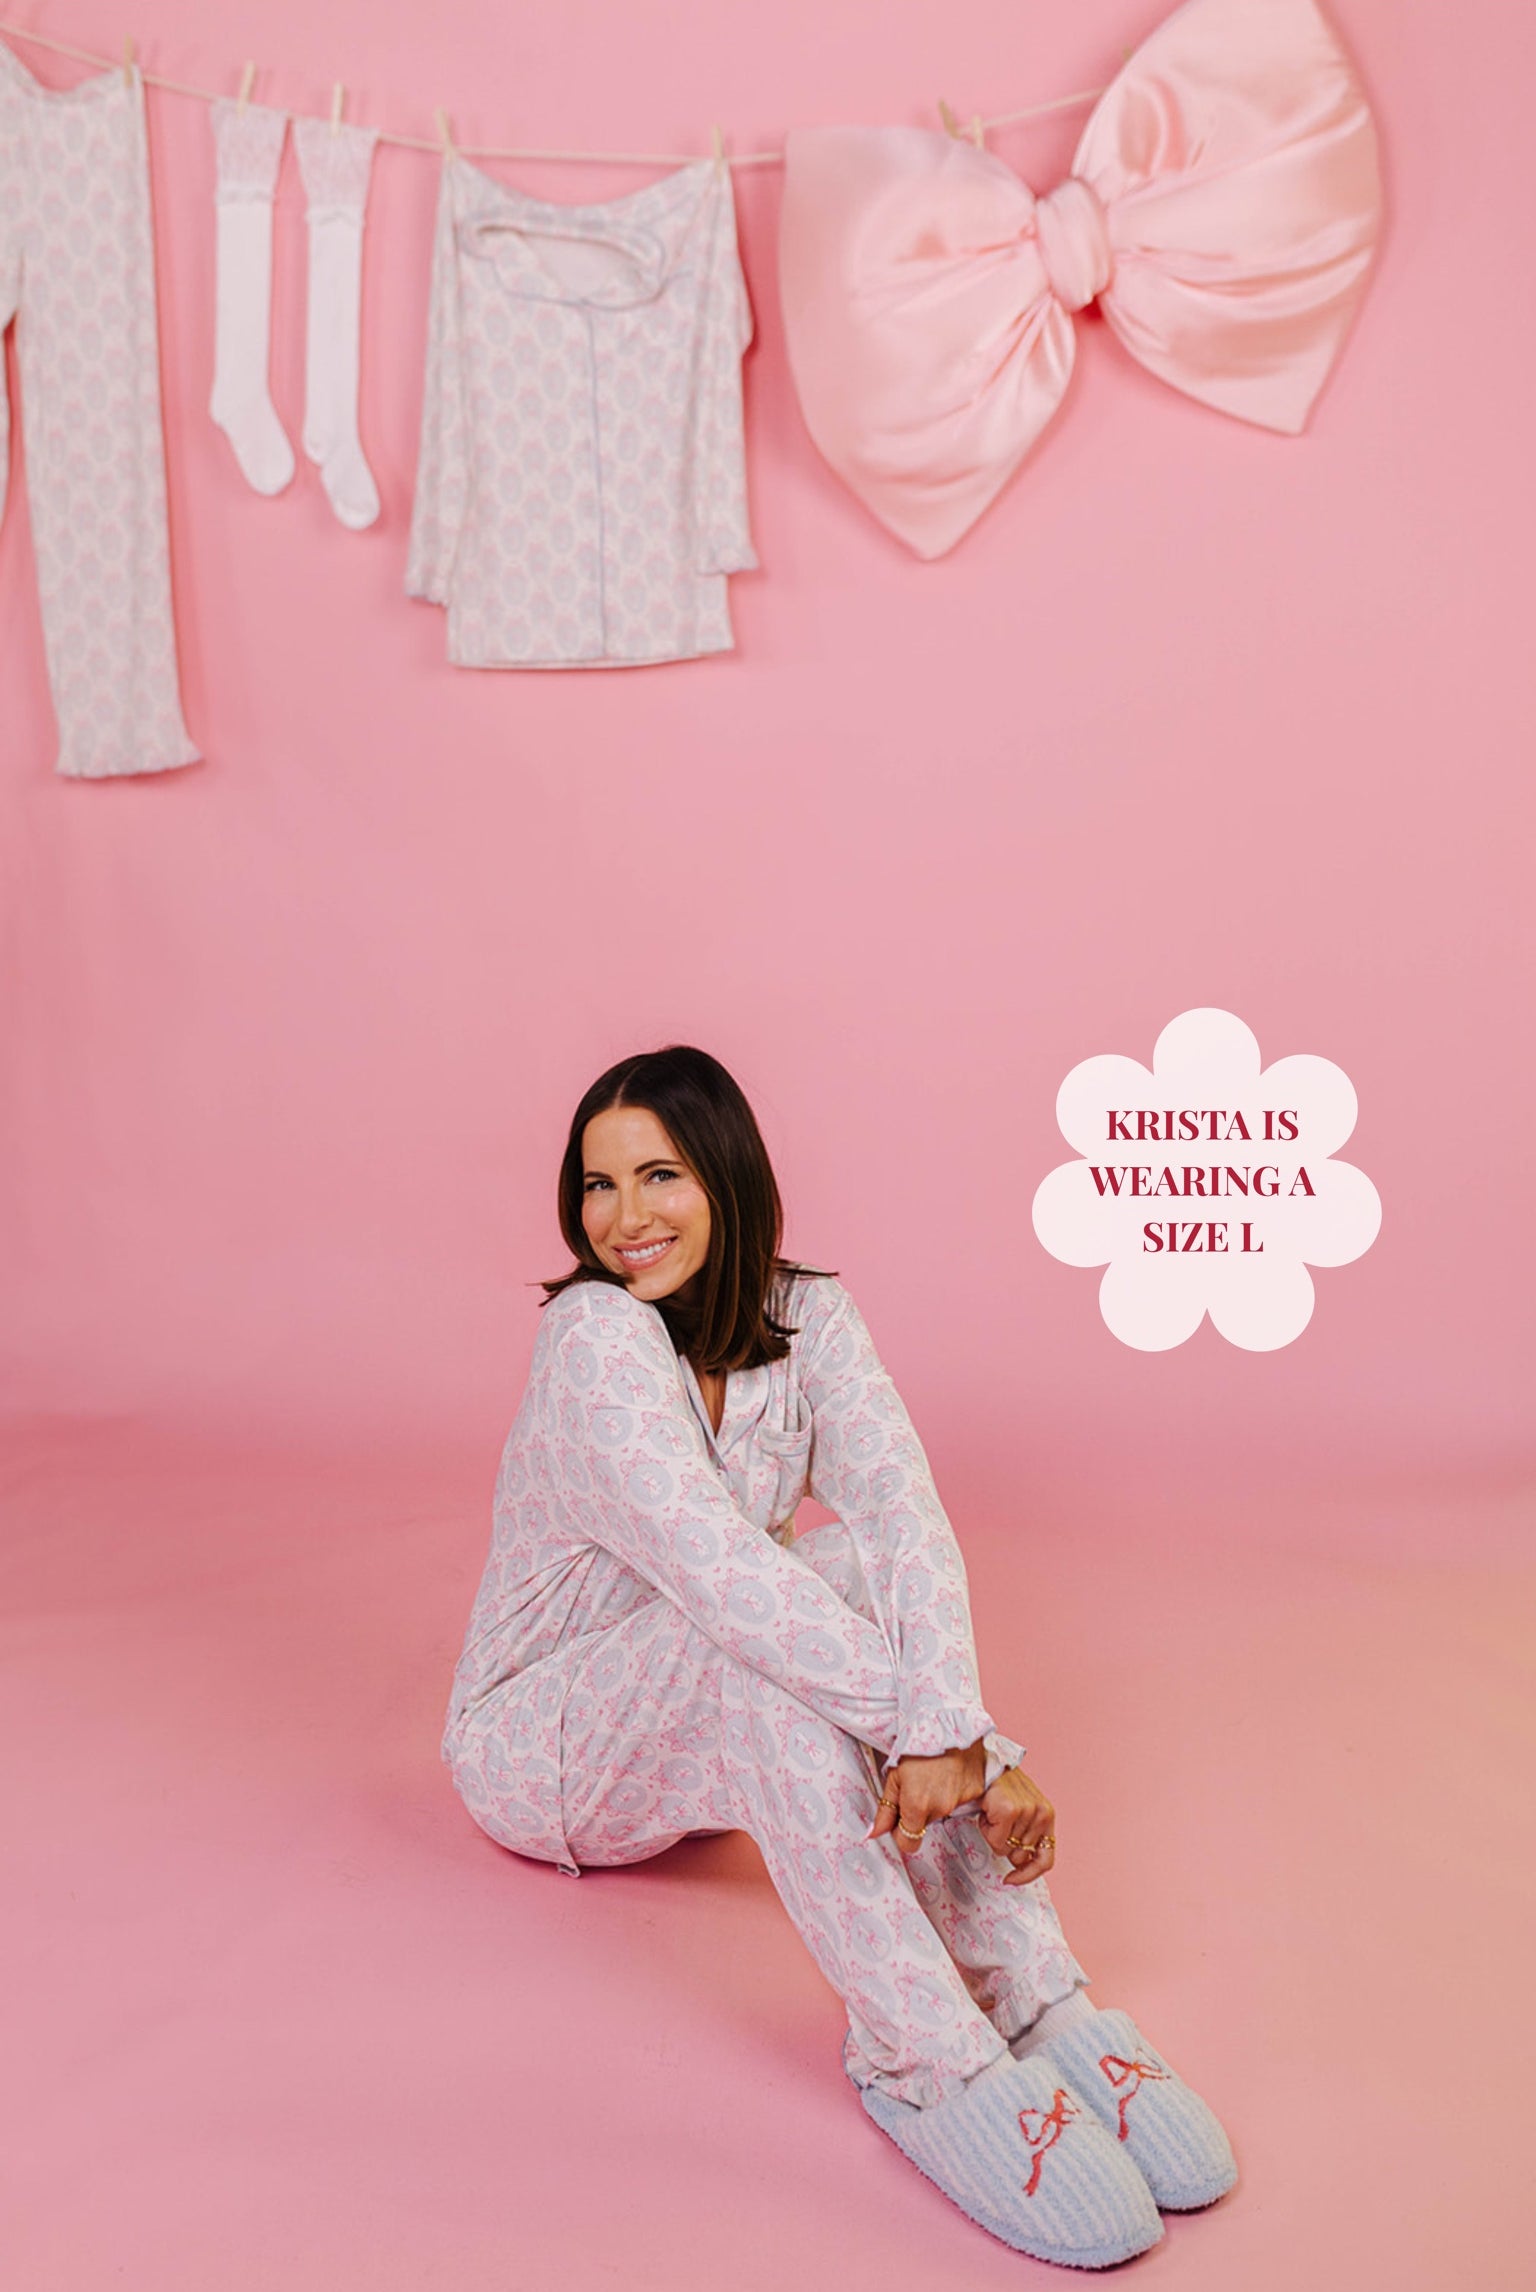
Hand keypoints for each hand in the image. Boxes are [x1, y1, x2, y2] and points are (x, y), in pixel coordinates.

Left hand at [868, 1739, 987, 1854]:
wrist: (945, 1722)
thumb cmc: (915, 1746)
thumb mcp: (894, 1775)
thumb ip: (885, 1809)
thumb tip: (873, 1835)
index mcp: (917, 1805)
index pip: (909, 1843)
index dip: (902, 1834)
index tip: (901, 1822)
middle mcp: (940, 1807)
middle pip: (926, 1824)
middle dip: (919, 1811)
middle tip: (917, 1785)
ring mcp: (960, 1800)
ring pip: (943, 1813)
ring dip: (937, 1801)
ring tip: (934, 1776)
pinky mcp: (976, 1792)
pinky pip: (961, 1802)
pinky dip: (955, 1793)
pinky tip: (949, 1775)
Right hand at [976, 1766, 1056, 1885]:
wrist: (982, 1762)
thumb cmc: (999, 1788)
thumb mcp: (1021, 1811)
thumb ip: (1025, 1835)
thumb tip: (1018, 1865)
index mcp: (1048, 1815)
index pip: (1046, 1860)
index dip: (1028, 1875)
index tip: (1011, 1880)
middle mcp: (1043, 1814)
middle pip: (1019, 1858)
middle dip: (1004, 1845)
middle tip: (997, 1821)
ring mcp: (1028, 1812)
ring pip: (1005, 1850)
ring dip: (993, 1835)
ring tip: (992, 1812)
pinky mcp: (1011, 1810)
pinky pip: (995, 1841)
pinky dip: (986, 1830)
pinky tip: (986, 1811)